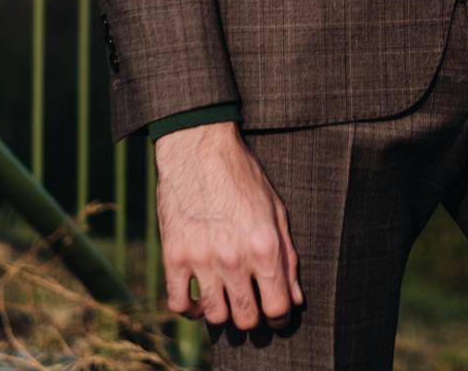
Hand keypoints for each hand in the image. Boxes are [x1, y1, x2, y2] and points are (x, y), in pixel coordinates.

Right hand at [155, 120, 303, 330]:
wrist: (198, 147)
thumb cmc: (242, 175)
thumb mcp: (275, 209)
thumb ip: (287, 255)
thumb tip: (294, 297)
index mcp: (264, 245)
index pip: (277, 307)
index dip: (279, 316)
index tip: (275, 312)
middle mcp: (233, 257)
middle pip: (245, 318)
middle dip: (252, 318)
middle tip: (251, 306)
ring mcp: (201, 259)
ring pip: (214, 316)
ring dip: (222, 313)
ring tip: (226, 299)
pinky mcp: (173, 256)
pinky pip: (178, 304)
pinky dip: (189, 308)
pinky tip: (198, 297)